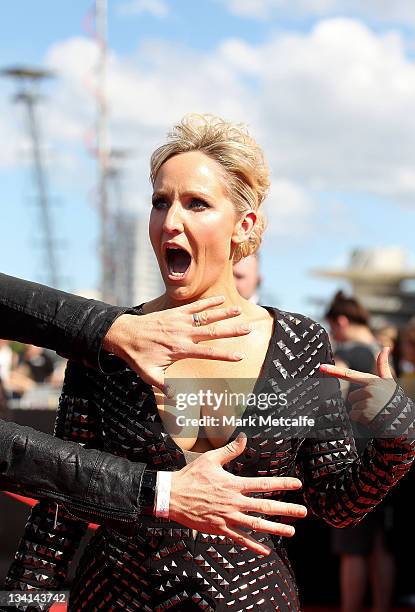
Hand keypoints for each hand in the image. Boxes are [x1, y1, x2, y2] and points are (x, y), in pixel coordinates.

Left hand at [103, 296, 250, 395]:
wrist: (124, 333)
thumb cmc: (138, 356)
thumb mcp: (149, 375)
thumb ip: (164, 386)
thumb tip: (177, 399)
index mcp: (180, 349)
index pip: (208, 352)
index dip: (225, 354)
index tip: (240, 356)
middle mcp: (183, 333)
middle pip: (212, 331)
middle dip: (231, 331)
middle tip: (248, 329)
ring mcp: (179, 321)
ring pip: (206, 316)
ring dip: (223, 313)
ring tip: (239, 311)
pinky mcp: (175, 312)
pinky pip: (195, 306)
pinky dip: (208, 302)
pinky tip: (221, 299)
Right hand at [169, 433, 306, 555]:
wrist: (173, 496)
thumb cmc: (191, 476)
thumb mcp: (210, 459)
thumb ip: (229, 450)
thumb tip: (243, 437)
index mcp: (233, 484)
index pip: (263, 484)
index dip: (282, 484)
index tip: (297, 484)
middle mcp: (234, 502)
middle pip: (264, 507)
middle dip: (286, 509)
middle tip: (302, 512)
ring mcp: (227, 517)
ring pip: (256, 525)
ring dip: (275, 529)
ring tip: (291, 531)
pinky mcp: (219, 528)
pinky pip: (239, 538)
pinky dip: (253, 545)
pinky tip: (265, 550)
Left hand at [320, 347, 396, 424]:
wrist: (401, 417)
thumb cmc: (393, 398)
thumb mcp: (388, 381)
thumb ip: (383, 365)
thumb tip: (386, 347)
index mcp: (371, 380)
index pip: (349, 374)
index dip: (334, 371)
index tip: (321, 367)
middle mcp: (369, 390)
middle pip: (352, 397)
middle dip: (360, 402)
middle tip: (374, 405)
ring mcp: (367, 402)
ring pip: (353, 407)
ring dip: (361, 412)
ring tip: (375, 411)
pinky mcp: (365, 413)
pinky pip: (354, 416)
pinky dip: (361, 419)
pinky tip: (372, 418)